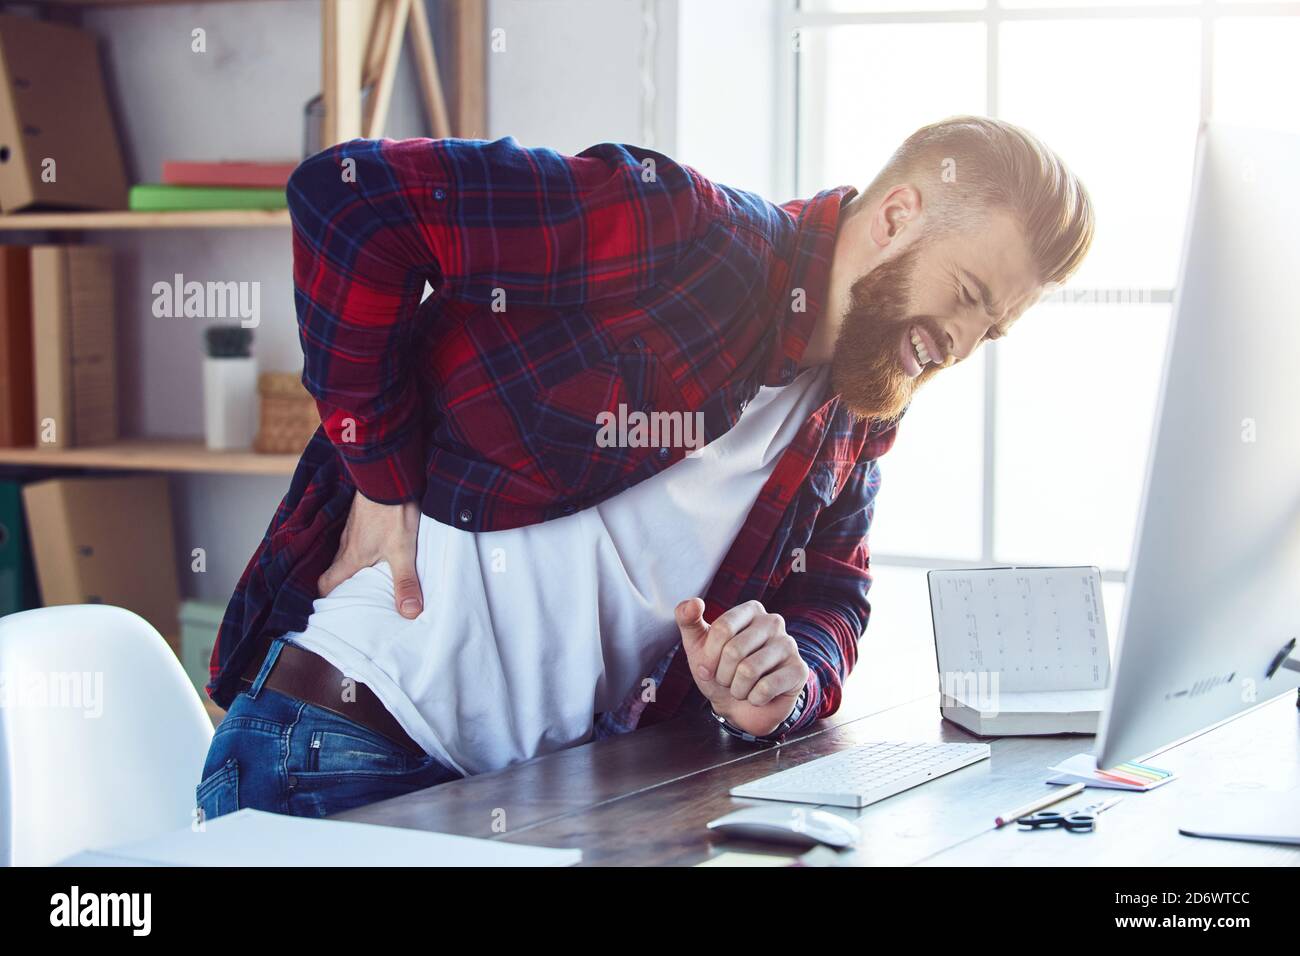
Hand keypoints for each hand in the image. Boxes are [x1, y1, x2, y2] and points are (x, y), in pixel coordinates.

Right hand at [318, 493, 422, 618]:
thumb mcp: (403, 551)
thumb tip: (410, 613)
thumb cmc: (392, 513)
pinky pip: (356, 536)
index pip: (326, 583)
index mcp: (350, 557)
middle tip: (356, 597)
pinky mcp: (361, 515)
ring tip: (370, 577)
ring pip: (345, 552)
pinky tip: (378, 548)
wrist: (389, 476)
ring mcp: (352, 527)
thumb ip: (405, 582)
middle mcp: (346, 543)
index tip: (335, 608)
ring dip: (354, 565)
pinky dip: (362, 547)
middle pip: (336, 569)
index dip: (327, 597)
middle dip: (342, 584)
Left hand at [674, 598, 808, 737]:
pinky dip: (754, 698)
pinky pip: (766, 688)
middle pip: (734, 650)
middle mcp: (773, 622)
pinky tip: (758, 696)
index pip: (722, 628)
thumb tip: (693, 602)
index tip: (708, 667)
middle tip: (728, 679)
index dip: (709, 656)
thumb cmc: (720, 670)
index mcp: (751, 610)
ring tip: (741, 687)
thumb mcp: (697, 645)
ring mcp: (789, 645)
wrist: (740, 706)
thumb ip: (688, 619)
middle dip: (722, 674)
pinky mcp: (798, 670)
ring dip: (737, 689)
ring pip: (749, 670)